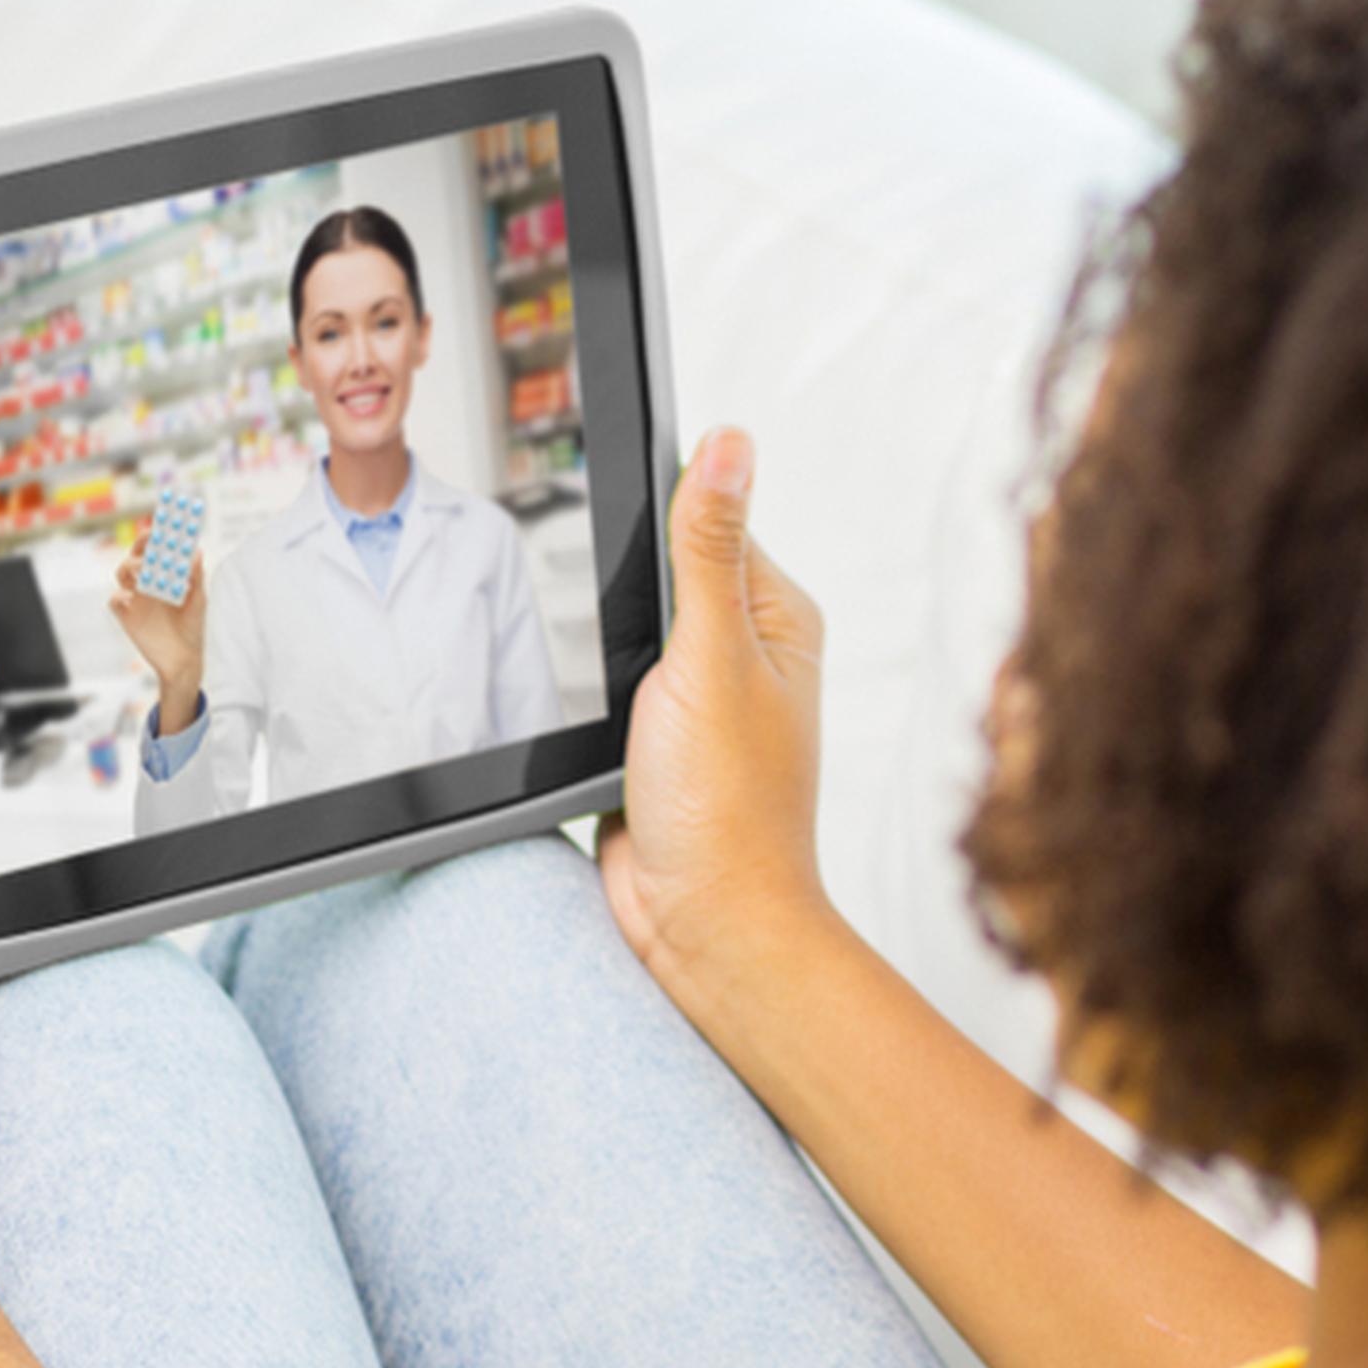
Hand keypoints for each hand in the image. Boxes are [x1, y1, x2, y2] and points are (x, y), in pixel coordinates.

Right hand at [110, 544, 207, 729]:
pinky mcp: (126, 616)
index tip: (162, 525)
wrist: (184, 659)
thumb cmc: (191, 627)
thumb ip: (196, 576)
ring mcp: (134, 598)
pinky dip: (120, 596)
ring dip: (132, 566)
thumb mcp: (198, 600)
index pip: (155, 549)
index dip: (155, 535)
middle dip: (141, 544)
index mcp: (163, 575)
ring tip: (145, 569)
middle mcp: (146, 583)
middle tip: (151, 540)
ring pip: (122, 572)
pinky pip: (115, 601)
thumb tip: (196, 551)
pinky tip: (132, 597)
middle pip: (136, 555)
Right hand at [599, 427, 838, 1013]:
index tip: (613, 512)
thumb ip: (707, 548)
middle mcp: (745, 653)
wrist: (700, 926)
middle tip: (617, 637)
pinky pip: (613, 689)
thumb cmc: (726, 808)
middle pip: (662, 574)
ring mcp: (699, 699)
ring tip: (611, 688)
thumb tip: (729, 440)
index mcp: (778, 617)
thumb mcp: (709, 656)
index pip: (711, 519)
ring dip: (601, 649)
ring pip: (629, 632)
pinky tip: (589, 715)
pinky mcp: (657, 743)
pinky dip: (592, 694)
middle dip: (620, 590)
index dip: (659, 512)